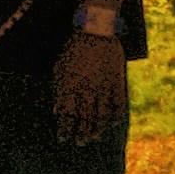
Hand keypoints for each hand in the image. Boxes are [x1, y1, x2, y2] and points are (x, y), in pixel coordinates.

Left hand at [50, 23, 127, 147]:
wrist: (96, 31)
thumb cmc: (73, 48)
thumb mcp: (60, 68)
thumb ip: (58, 90)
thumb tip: (56, 112)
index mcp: (71, 86)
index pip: (68, 115)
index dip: (65, 129)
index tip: (62, 139)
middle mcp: (88, 90)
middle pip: (85, 119)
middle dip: (81, 133)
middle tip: (79, 143)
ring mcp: (104, 87)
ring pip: (102, 115)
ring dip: (97, 129)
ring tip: (93, 138)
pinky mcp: (117, 81)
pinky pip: (118, 104)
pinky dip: (115, 115)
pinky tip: (112, 123)